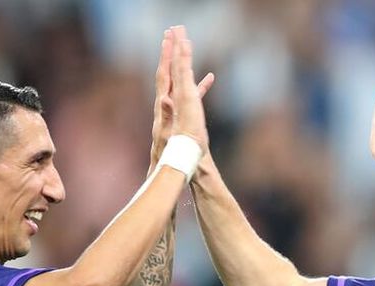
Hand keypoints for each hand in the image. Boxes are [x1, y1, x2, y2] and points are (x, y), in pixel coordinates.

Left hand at [151, 29, 213, 168]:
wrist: (173, 166)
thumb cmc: (170, 154)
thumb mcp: (168, 134)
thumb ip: (168, 116)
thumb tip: (166, 98)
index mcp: (164, 106)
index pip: (164, 76)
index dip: (167, 57)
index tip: (169, 38)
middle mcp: (167, 103)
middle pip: (169, 72)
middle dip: (171, 52)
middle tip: (173, 31)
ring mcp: (176, 108)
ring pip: (180, 80)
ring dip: (183, 63)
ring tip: (187, 46)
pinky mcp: (185, 114)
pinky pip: (193, 94)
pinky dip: (201, 84)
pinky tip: (210, 77)